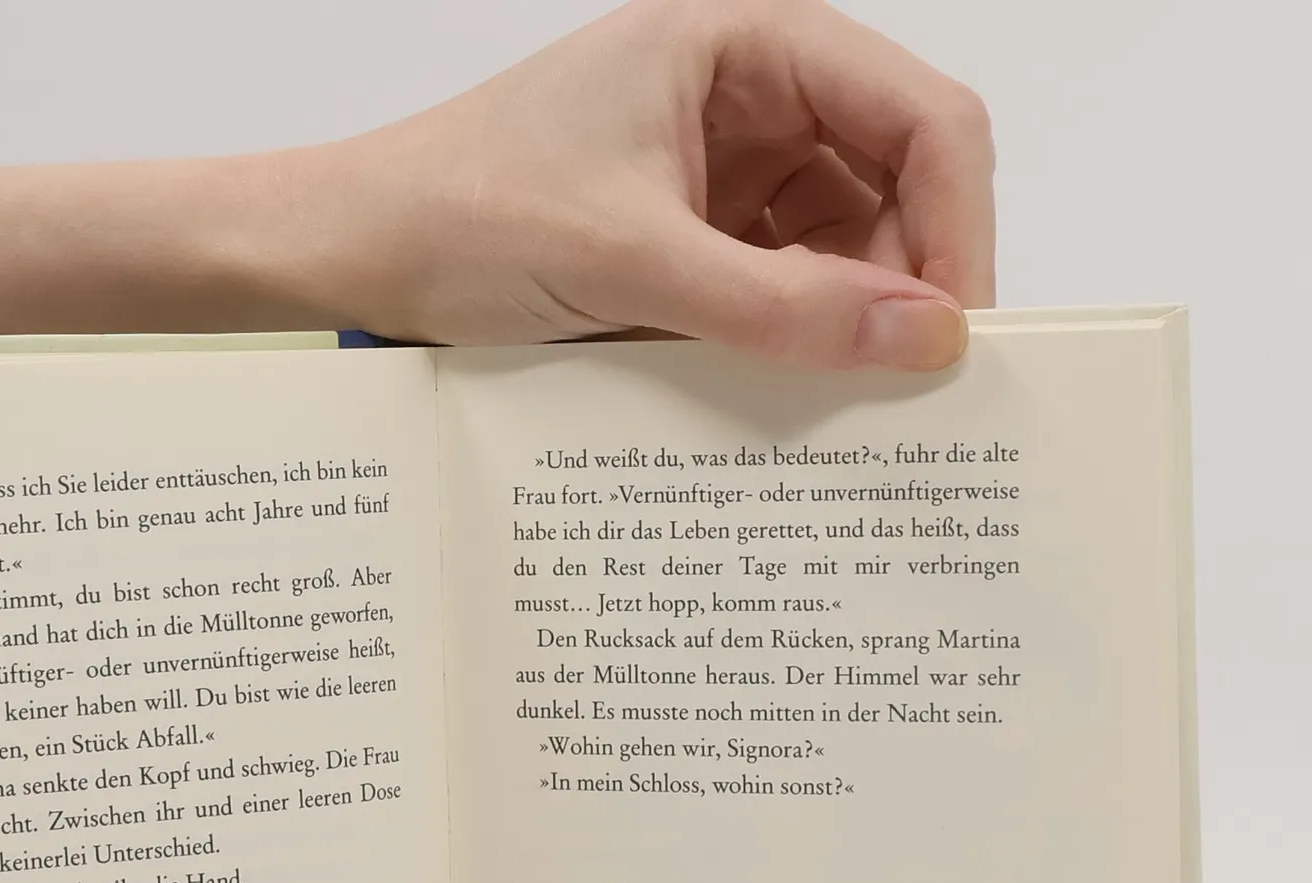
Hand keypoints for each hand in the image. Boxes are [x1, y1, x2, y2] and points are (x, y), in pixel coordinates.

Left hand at [310, 0, 992, 368]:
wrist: (354, 254)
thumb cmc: (460, 211)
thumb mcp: (628, 260)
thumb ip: (779, 303)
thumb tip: (922, 337)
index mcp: (745, 45)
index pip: (918, 116)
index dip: (956, 225)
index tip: (956, 335)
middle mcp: (751, 100)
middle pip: (896, 188)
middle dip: (906, 286)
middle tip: (905, 397)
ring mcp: (726, 176)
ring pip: (846, 253)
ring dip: (847, 328)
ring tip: (834, 407)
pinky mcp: (697, 246)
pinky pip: (783, 295)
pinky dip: (793, 347)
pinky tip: (782, 399)